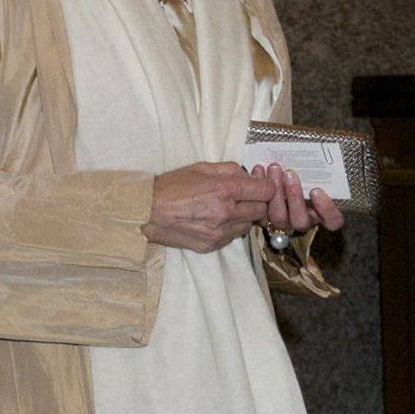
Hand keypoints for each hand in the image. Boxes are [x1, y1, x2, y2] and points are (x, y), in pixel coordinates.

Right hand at [143, 161, 272, 252]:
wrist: (147, 212)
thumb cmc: (172, 187)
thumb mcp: (202, 168)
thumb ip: (231, 170)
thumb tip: (250, 176)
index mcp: (225, 190)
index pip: (267, 192)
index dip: (267, 187)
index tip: (261, 186)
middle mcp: (226, 213)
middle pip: (261, 211)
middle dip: (257, 202)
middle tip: (244, 197)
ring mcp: (219, 233)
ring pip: (248, 226)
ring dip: (244, 217)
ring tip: (226, 208)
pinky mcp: (212, 246)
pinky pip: (232, 237)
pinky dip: (230, 228)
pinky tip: (215, 220)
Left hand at [252, 162, 344, 236]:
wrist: (283, 169)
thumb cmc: (308, 168)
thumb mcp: (319, 167)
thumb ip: (323, 165)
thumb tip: (324, 148)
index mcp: (324, 212)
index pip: (332, 221)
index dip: (326, 210)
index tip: (317, 190)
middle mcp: (305, 219)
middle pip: (301, 220)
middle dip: (294, 196)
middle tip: (289, 173)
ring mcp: (284, 220)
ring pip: (279, 217)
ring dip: (275, 192)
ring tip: (274, 168)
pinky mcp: (265, 216)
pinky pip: (261, 210)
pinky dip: (259, 188)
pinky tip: (259, 169)